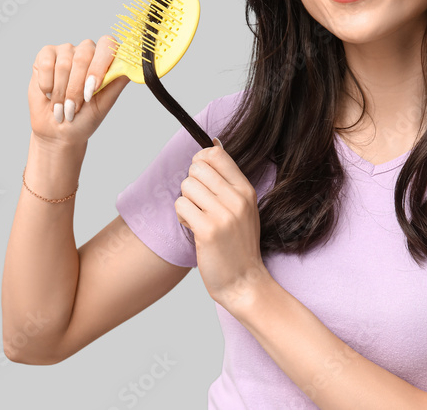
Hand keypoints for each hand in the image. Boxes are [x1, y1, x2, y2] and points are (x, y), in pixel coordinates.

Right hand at [29, 36, 130, 147]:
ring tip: (62, 107)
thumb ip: (117, 81)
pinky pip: (46, 64)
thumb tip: (131, 64)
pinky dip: (47, 85)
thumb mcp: (104, 103)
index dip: (98, 67)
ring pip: (64, 64)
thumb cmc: (84, 118)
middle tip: (74, 107)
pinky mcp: (46, 55)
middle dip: (77, 87)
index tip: (92, 90)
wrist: (58, 131)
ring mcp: (66, 51)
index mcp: (105, 59)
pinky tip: (49, 94)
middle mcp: (87, 50)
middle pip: (83, 56)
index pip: (107, 45)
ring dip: (61, 92)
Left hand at [174, 138, 269, 310]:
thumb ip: (228, 179)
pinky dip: (182, 218)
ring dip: (186, 203)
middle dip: (191, 185)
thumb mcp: (243, 208)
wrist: (244, 283)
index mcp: (246, 190)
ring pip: (186, 186)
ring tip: (199, 219)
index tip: (201, 178)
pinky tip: (195, 229)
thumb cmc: (239, 246)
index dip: (201, 162)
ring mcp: (223, 214)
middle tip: (200, 204)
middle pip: (196, 168)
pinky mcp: (208, 230)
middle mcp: (237, 199)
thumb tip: (212, 144)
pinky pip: (180, 206)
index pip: (216, 154)